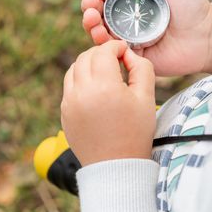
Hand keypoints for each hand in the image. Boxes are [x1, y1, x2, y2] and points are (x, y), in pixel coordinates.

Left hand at [60, 40, 155, 166]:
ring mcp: (69, 102)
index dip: (115, 46)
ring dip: (87, 64)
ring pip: (73, 69)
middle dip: (100, 52)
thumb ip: (142, 68)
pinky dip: (79, 79)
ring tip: (104, 71)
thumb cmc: (135, 132)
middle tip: (115, 58)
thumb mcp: (146, 97)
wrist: (116, 166)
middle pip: (85, 57)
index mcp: (103, 86)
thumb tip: (129, 55)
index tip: (124, 49)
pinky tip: (94, 87)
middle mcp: (81, 91)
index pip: (103, 51)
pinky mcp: (65, 112)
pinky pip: (69, 86)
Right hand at [81, 0, 211, 75]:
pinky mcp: (135, 57)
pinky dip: (104, 45)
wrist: (208, 36)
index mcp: (135, 2)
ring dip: (91, 25)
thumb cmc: (193, 7)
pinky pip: (115, 52)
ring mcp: (131, 40)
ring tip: (91, 18)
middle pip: (101, 14)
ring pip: (103, 33)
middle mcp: (129, 21)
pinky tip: (101, 35)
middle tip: (89, 3)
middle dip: (90, 7)